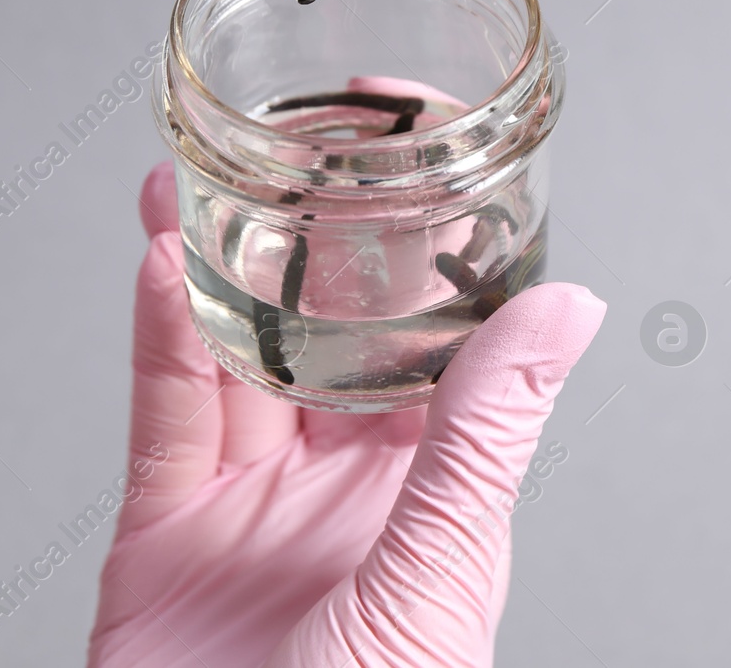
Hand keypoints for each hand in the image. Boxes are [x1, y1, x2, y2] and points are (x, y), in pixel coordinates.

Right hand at [88, 160, 604, 666]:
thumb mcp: (440, 577)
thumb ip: (486, 439)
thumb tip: (569, 312)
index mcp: (434, 491)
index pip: (443, 344)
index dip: (433, 255)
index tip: (426, 167)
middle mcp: (346, 485)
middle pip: (330, 334)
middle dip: (314, 246)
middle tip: (304, 153)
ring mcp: (253, 502)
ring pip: (239, 353)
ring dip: (223, 265)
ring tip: (214, 177)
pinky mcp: (168, 529)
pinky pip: (167, 412)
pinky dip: (161, 334)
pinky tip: (161, 262)